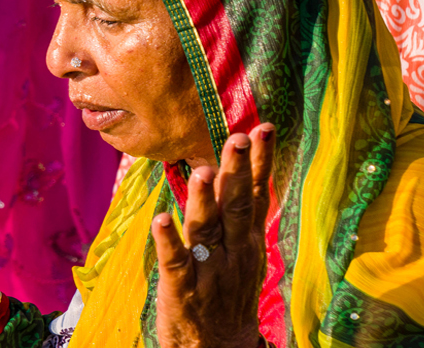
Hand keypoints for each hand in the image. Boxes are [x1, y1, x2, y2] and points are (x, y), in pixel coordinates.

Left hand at [153, 124, 274, 347]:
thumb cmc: (228, 294)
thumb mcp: (244, 252)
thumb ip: (240, 213)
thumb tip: (238, 168)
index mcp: (247, 240)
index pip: (257, 194)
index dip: (260, 162)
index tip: (263, 129)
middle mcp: (233, 251)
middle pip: (237, 206)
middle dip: (238, 171)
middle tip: (239, 138)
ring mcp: (208, 270)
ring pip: (206, 229)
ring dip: (204, 200)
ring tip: (203, 171)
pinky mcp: (182, 289)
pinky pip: (175, 262)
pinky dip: (169, 242)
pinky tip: (161, 221)